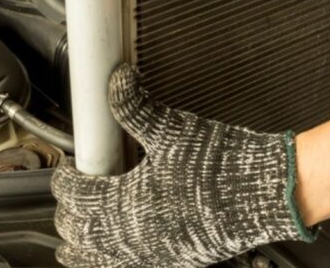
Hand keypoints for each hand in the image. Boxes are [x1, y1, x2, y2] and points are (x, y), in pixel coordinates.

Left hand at [52, 65, 314, 267]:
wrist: (264, 193)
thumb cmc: (222, 165)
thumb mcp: (173, 129)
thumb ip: (135, 105)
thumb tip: (117, 80)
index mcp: (126, 202)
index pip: (78, 196)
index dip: (65, 181)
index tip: (66, 171)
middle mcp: (134, 235)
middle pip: (81, 232)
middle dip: (68, 215)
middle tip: (67, 200)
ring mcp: (154, 254)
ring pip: (100, 260)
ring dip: (82, 249)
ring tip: (72, 244)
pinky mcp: (175, 262)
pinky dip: (112, 262)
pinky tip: (116, 257)